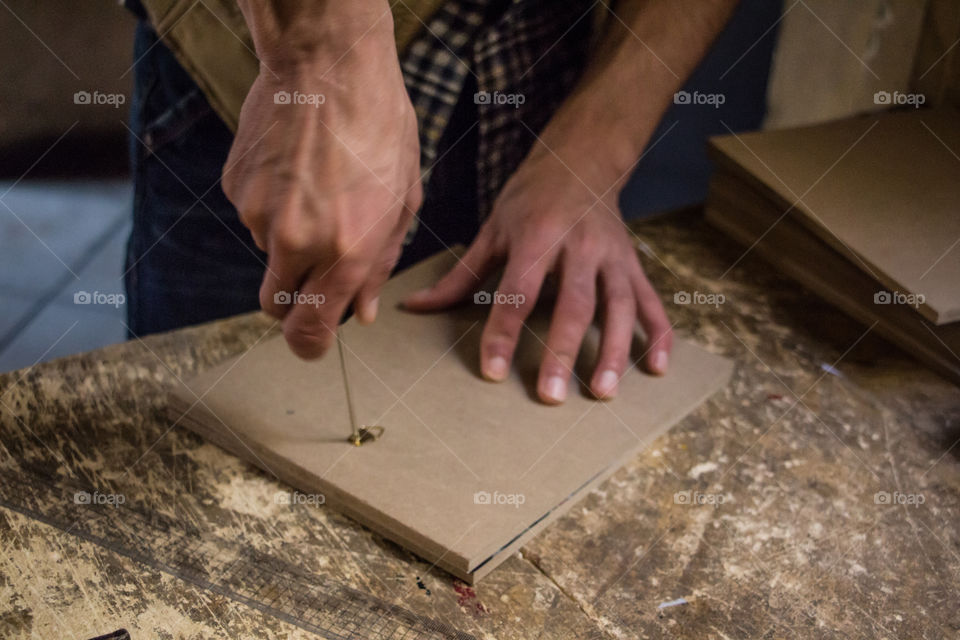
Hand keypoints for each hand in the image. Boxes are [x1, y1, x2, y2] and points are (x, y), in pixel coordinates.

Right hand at [223, 4, 420, 358]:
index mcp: (346, 252)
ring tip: (318, 189)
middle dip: (292, 303)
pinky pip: (253, 216)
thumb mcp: (401, 200)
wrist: (328, 65)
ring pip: (267, 255)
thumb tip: (361, 312)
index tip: (313, 346)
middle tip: (313, 275)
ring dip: (289, 241)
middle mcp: (296, 242)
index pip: (311, 330)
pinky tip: (297, 169)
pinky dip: (273, 205)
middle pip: (274, 306)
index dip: (310, 347)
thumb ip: (380, 265)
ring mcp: (258, 215)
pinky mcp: (236, 188)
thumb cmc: (380, 128)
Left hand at [403, 138, 671, 403]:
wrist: (582, 160)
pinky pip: (650, 302)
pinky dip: (657, 335)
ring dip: (613, 352)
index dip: (503, 333)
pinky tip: (656, 369)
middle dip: (562, 352)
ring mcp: (612, 256)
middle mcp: (579, 246)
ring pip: (617, 307)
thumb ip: (460, 276)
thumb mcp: (493, 229)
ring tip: (602, 393)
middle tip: (551, 397)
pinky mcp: (634, 264)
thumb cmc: (530, 197)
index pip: (517, 292)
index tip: (494, 372)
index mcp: (537, 236)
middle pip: (574, 304)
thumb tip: (414, 307)